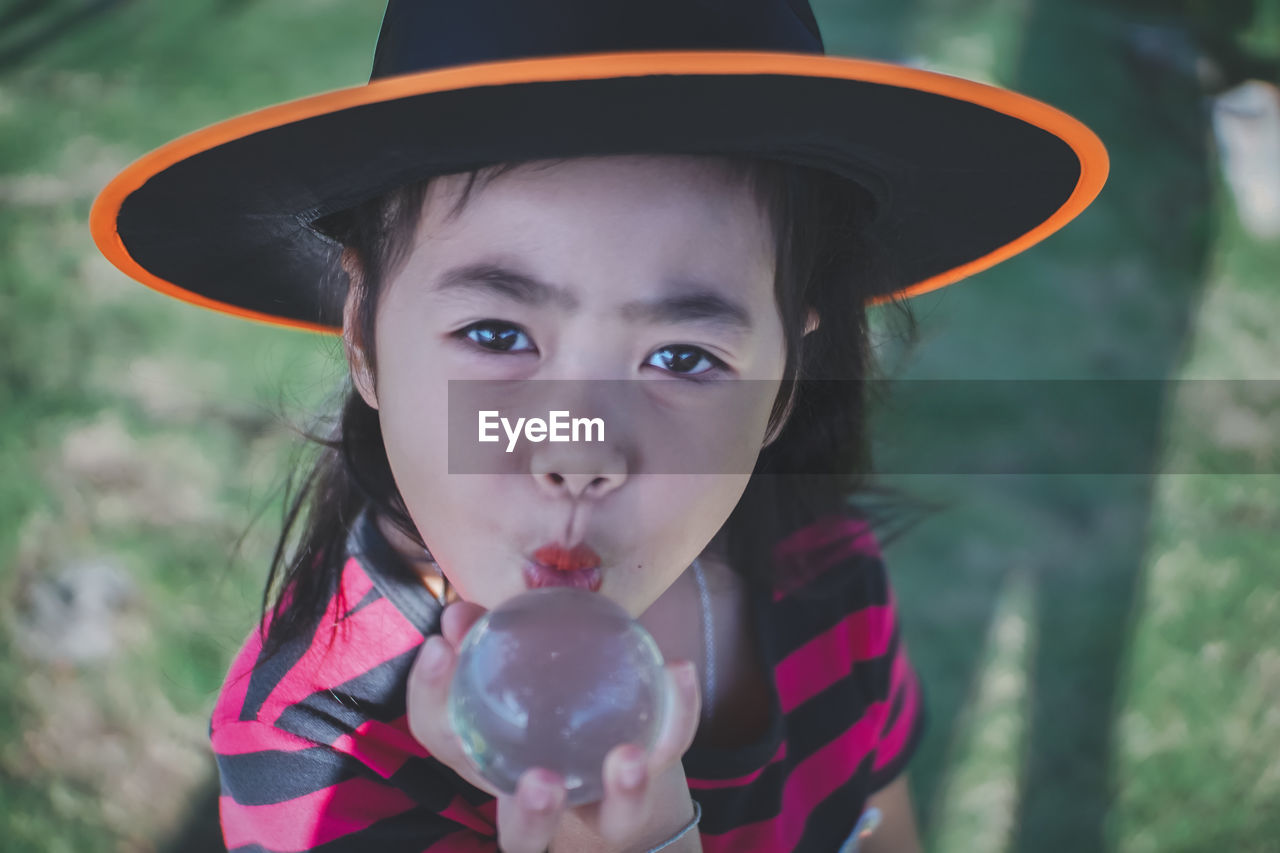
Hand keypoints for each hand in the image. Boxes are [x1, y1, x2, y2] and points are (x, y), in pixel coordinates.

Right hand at [407, 600, 702, 852]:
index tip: (439, 646)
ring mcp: (600, 810)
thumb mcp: (510, 680)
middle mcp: (539, 807)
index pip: (446, 742)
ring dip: (623, 794)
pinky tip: (678, 669)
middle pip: (522, 836)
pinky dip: (677, 713)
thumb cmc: (544, 713)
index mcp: (489, 767)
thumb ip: (482, 644)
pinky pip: (667, 752)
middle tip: (539, 781)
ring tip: (629, 757)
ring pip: (614, 822)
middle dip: (528, 814)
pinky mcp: (650, 788)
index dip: (430, 696)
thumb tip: (461, 612)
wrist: (609, 771)